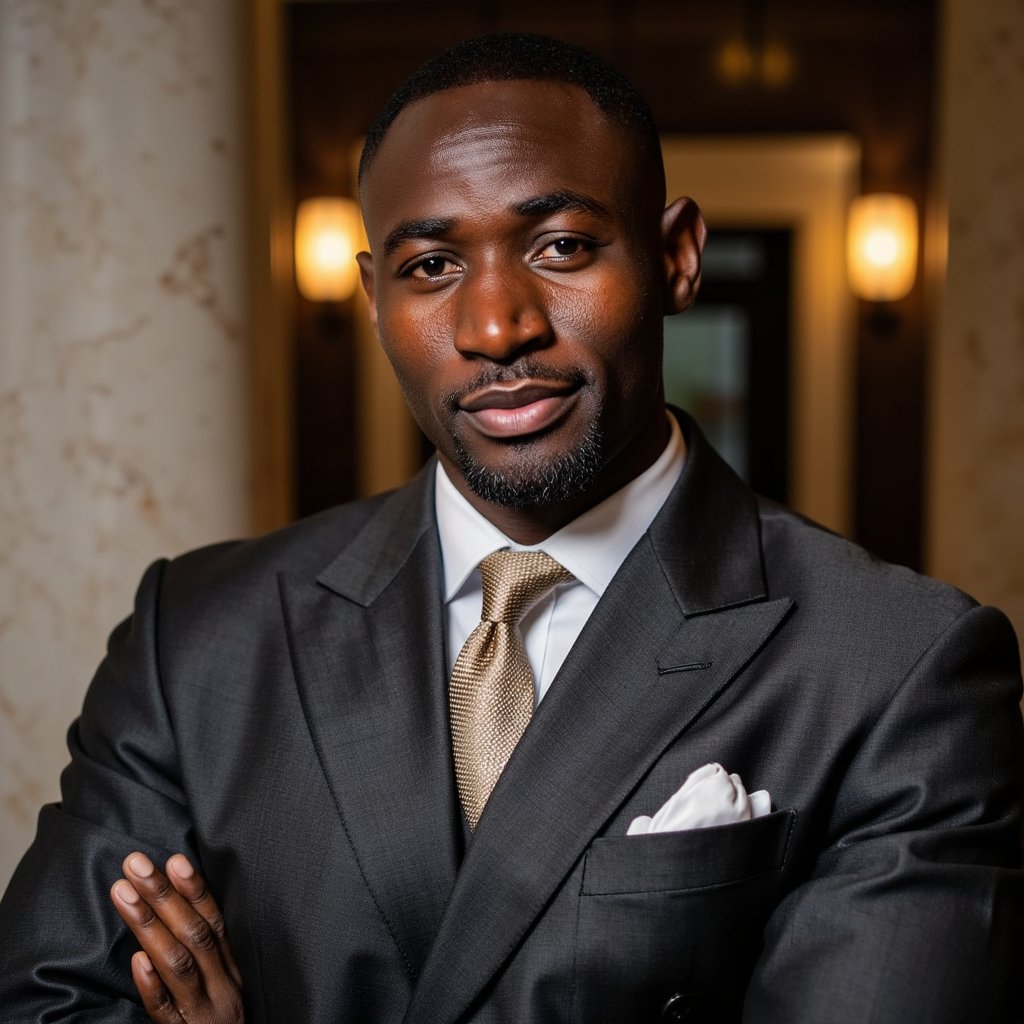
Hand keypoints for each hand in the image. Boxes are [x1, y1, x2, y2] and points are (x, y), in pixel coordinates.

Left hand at [110, 852, 243, 1023]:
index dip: (195, 888)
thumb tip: (176, 909)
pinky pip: (167, 1013)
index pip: (214, 921)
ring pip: (179, 964)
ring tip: (123, 893)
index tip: (173, 858)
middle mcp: (222, 987)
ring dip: (149, 926)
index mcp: (230, 970)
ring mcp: (204, 1014)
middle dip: (163, 894)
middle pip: (194, 934)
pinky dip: (153, 986)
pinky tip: (136, 962)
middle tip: (135, 862)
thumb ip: (206, 956)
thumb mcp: (221, 988)